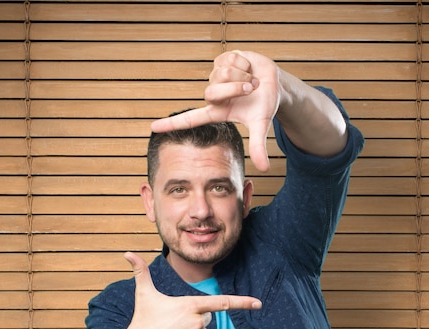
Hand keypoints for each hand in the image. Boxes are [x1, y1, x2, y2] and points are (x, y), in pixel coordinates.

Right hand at [123, 252, 261, 328]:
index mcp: (191, 305)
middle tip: (174, 324)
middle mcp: (198, 322)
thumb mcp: (144, 295)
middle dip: (195, 321)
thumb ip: (141, 272)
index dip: (242, 302)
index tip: (258, 304)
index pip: (222, 302)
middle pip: (207, 319)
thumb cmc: (143, 320)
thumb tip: (127, 253)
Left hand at [150, 51, 282, 171]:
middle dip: (236, 88)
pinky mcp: (221, 60)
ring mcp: (215, 77)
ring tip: (251, 80)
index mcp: (217, 112)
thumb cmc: (264, 104)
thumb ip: (258, 146)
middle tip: (251, 88)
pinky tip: (248, 68)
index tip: (153, 128)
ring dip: (242, 75)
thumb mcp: (261, 125)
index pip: (190, 119)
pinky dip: (244, 63)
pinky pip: (229, 59)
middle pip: (212, 91)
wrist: (275, 83)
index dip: (172, 123)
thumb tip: (264, 168)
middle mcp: (213, 95)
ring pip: (222, 73)